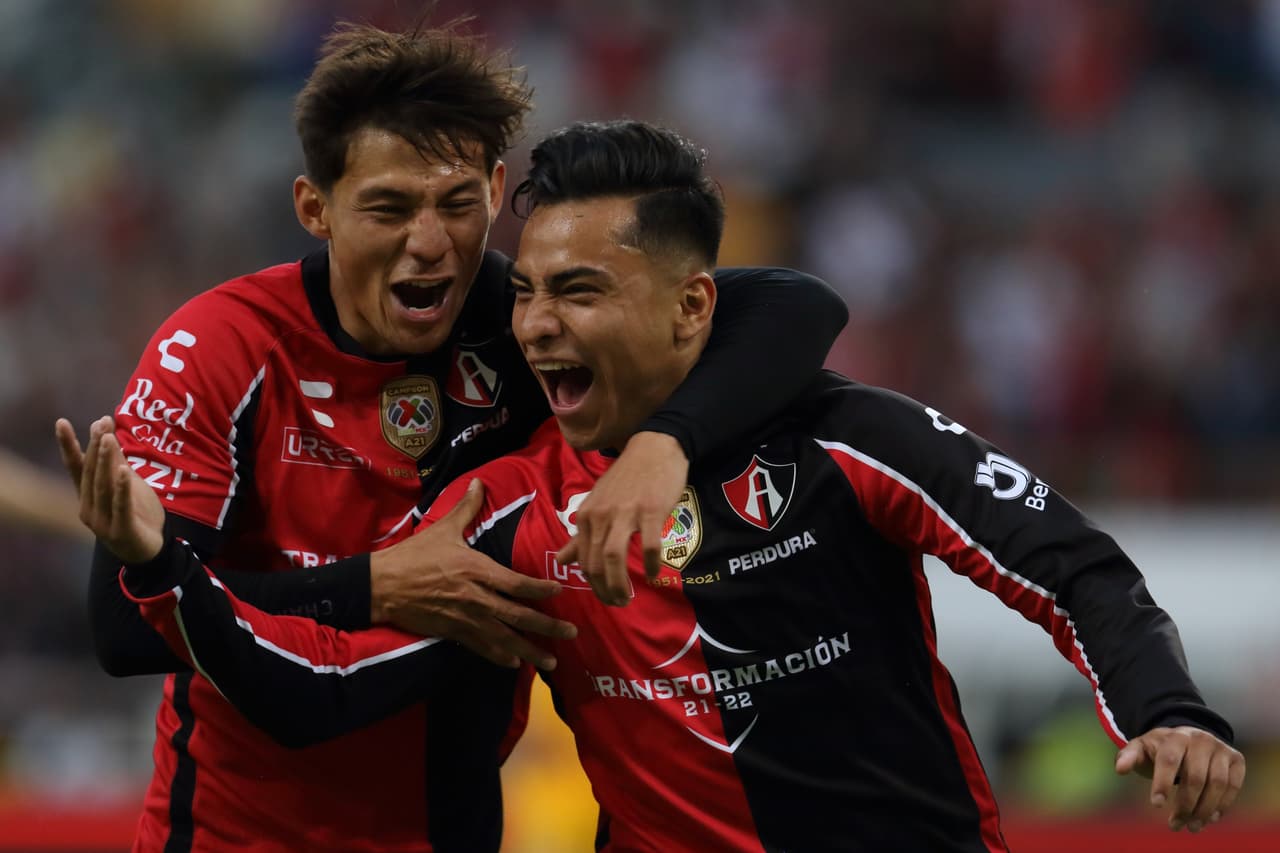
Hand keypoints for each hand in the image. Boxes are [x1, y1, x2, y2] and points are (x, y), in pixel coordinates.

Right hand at [54, 416, 165, 562]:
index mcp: (88, 497)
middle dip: (94, 447)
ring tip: (108, 438)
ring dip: (106, 460)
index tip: (62, 422)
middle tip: (99, 424)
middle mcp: (89, 508)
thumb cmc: (138, 515)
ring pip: (103, 486)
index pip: (76, 467)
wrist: (152, 551)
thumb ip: (118, 463)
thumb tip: (107, 434)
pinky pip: (121, 506)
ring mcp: (102, 521)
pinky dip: (121, 487)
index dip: (68, 446)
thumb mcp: (128, 485)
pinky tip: (123, 469)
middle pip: (90, 473)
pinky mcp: (121, 531)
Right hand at [371, 478, 576, 669]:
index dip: (540, 589)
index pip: (516, 583)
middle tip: (572, 634)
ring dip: (529, 651)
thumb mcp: (443, 529)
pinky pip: (481, 648)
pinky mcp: (452, 632)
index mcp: (476, 569)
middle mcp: (475, 597)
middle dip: (547, 627)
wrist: (382, 586)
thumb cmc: (414, 555)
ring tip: (551, 661)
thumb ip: (467, 508)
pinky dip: (499, 656)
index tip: (559, 592)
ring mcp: (464, 618)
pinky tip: (515, 663)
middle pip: (518, 615)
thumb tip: (479, 482)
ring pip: (504, 638)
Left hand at [556, 431, 687, 606]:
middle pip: (596, 564)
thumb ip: (581, 534)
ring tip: (628, 598)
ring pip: (615, 558)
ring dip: (620, 585)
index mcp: (586, 516)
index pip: (583, 560)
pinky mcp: (650, 511)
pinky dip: (650, 565)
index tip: (605, 597)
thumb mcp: (598, 503)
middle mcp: (601, 516)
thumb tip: (561, 560)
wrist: (654, 448)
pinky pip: (649, 546)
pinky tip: (653, 574)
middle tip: (618, 604)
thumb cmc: (627, 478)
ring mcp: (625, 513)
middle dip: (605, 590)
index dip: (592, 585)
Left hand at [1115, 726, 1244, 831]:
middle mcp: (1200, 739)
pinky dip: (1223, 804)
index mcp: (1174, 736)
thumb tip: (1119, 769)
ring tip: (1192, 826)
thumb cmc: (1160, 748)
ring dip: (1204, 809)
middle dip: (1184, 805)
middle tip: (1175, 825)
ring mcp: (1220, 748)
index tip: (1156, 805)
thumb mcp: (1141, 748)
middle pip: (1194, 777)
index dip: (1162, 783)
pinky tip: (1209, 818)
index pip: (1169, 760)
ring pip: (1216, 783)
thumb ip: (1128, 756)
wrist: (1189, 738)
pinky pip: (1233, 785)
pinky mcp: (1236, 759)